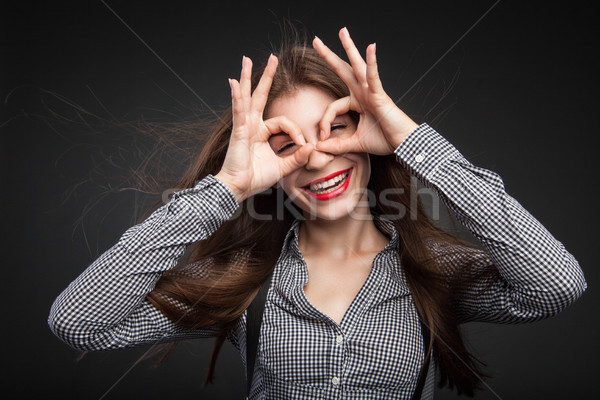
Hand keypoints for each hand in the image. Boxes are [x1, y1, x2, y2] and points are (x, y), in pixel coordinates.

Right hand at [215, 55, 312, 201]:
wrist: (238, 189)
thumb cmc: (255, 178)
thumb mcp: (283, 168)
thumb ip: (297, 157)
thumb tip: (312, 147)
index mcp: (261, 133)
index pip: (283, 122)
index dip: (296, 131)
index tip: (303, 145)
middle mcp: (251, 126)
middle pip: (260, 96)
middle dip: (267, 77)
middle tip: (272, 58)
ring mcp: (243, 127)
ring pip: (247, 97)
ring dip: (246, 77)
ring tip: (245, 60)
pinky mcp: (239, 131)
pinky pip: (239, 111)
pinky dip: (236, 97)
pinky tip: (233, 82)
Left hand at [313, 27, 418, 155]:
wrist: (403, 144)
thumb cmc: (384, 140)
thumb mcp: (355, 144)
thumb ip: (337, 145)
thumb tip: (318, 148)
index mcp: (357, 102)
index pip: (332, 106)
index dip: (324, 121)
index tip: (322, 138)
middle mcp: (363, 93)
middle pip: (343, 70)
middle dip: (329, 56)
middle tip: (316, 40)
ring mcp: (372, 92)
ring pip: (357, 66)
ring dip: (349, 48)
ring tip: (342, 31)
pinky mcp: (380, 95)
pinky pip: (374, 76)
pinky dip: (372, 63)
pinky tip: (371, 48)